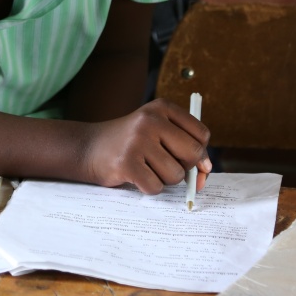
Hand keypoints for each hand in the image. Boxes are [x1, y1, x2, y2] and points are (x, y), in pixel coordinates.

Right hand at [82, 98, 211, 193]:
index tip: (186, 159)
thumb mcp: (157, 132)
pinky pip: (156, 187)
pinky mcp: (126, 162)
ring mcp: (138, 140)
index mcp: (163, 107)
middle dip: (184, 168)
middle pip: (193, 154)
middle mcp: (151, 120)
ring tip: (146, 167)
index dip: (200, 153)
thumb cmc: (131, 143)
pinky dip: (149, 187)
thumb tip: (206, 172)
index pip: (202, 135)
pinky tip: (136, 176)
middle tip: (165, 165)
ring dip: (164, 179)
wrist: (89, 147)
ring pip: (175, 175)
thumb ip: (185, 148)